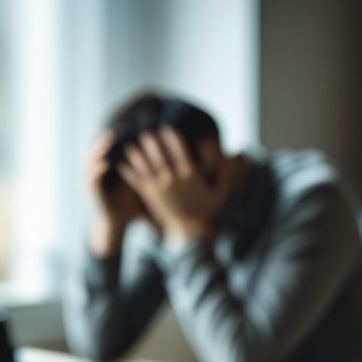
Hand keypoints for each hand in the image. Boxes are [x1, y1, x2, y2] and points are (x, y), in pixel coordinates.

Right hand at [86, 131, 145, 257]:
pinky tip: (105, 163)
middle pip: (96, 152)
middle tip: (111, 131)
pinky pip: (92, 179)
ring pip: (90, 162)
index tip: (121, 129)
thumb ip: (142, 169)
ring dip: (97, 152)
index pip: (106, 150)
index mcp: (106, 170)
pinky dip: (97, 170)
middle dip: (102, 142)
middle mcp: (96, 173)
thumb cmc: (129, 203)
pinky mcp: (93, 193)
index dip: (111, 140)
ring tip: (107, 142)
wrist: (115, 222)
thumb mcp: (137, 183)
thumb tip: (159, 155)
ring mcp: (93, 183)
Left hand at [117, 126, 236, 244]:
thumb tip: (240, 154)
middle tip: (145, 132)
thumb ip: (227, 173)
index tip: (166, 128)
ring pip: (146, 167)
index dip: (172, 138)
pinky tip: (121, 165)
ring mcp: (160, 189)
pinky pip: (137, 182)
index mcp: (190, 175)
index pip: (180, 151)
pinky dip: (128, 173)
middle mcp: (173, 180)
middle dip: (151, 144)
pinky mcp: (150, 198)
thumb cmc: (207, 211)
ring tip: (130, 145)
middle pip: (160, 156)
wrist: (190, 233)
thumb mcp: (221, 192)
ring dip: (136, 155)